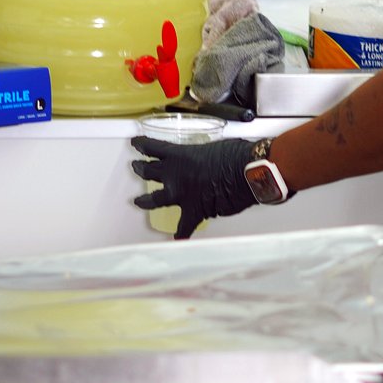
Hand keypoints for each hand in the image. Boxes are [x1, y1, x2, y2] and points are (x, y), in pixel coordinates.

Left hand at [132, 136, 256, 238]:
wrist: (247, 172)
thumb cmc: (235, 155)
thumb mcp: (211, 148)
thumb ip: (200, 156)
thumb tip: (204, 162)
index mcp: (179, 155)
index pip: (153, 148)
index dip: (142, 145)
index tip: (136, 144)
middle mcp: (174, 175)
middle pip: (149, 171)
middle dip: (140, 169)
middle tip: (136, 167)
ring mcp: (181, 196)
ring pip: (154, 199)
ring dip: (145, 200)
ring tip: (138, 201)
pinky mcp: (194, 212)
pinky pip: (184, 227)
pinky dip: (181, 234)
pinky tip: (177, 239)